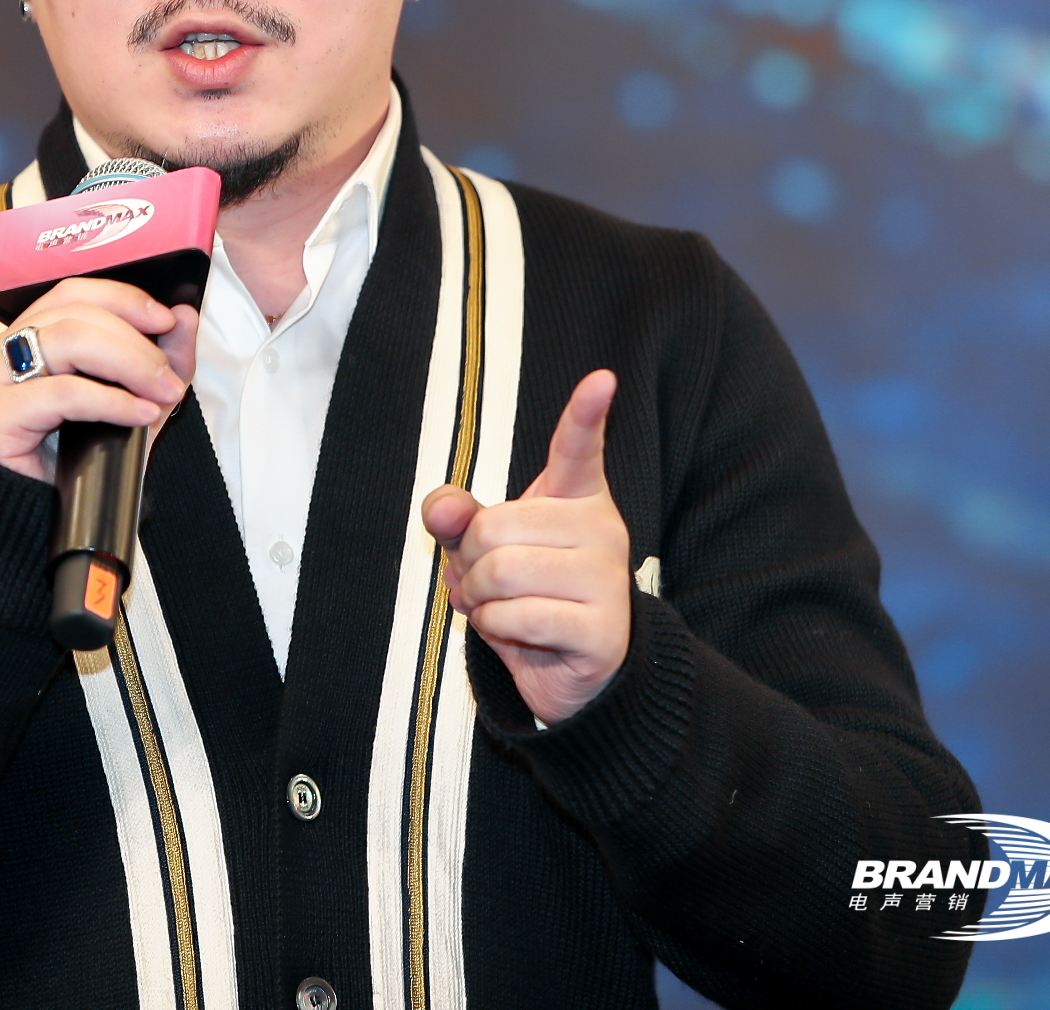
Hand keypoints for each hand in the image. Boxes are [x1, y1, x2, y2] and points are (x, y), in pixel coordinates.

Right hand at [0, 278, 199, 482]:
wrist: (28, 527)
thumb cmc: (67, 468)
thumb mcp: (124, 407)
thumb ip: (154, 361)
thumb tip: (183, 317)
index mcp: (22, 340)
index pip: (72, 293)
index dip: (123, 299)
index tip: (165, 320)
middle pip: (75, 313)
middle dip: (135, 341)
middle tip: (169, 376)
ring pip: (69, 340)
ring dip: (129, 363)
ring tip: (160, 391)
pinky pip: (62, 393)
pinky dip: (111, 400)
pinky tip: (137, 413)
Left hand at [418, 369, 627, 725]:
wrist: (571, 670)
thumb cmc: (529, 595)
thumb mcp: (486, 550)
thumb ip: (460, 520)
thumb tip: (441, 506)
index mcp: (576, 498)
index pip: (578, 449)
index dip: (586, 413)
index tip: (601, 378)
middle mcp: (602, 530)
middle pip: (496, 527)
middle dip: (469, 562)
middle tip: (483, 583)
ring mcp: (608, 579)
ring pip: (504, 571)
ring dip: (479, 599)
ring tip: (497, 608)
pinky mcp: (603, 629)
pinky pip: (520, 616)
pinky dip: (496, 630)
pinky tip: (516, 635)